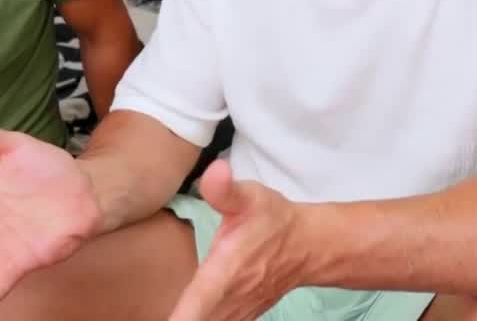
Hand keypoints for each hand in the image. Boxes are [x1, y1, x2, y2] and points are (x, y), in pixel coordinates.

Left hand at [169, 160, 308, 320]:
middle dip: (179, 320)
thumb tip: (214, 171)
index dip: (182, 316)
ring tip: (170, 315)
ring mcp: (238, 312)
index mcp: (226, 270)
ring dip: (187, 320)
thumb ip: (225, 190)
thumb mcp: (250, 197)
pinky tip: (186, 316)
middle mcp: (231, 298)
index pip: (200, 299)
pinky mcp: (242, 316)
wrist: (306, 245)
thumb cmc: (273, 220)